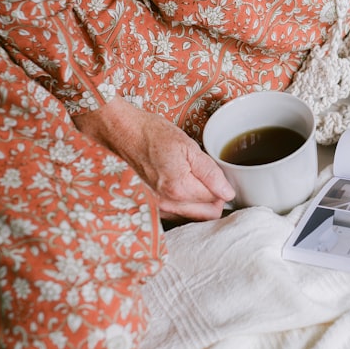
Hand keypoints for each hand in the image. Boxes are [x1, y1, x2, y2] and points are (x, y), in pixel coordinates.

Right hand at [74, 98, 234, 222]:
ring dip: (201, 203)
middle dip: (215, 199)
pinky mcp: (150, 206)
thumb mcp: (188, 146)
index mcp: (179, 189)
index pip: (217, 199)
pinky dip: (185, 204)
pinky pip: (177, 214)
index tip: (220, 174)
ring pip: (193, 216)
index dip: (223, 186)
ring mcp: (157, 207)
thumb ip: (210, 173)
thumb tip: (228, 193)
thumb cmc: (152, 134)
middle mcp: (167, 204)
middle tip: (211, 178)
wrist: (121, 132)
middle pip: (207, 214)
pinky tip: (182, 186)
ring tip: (195, 179)